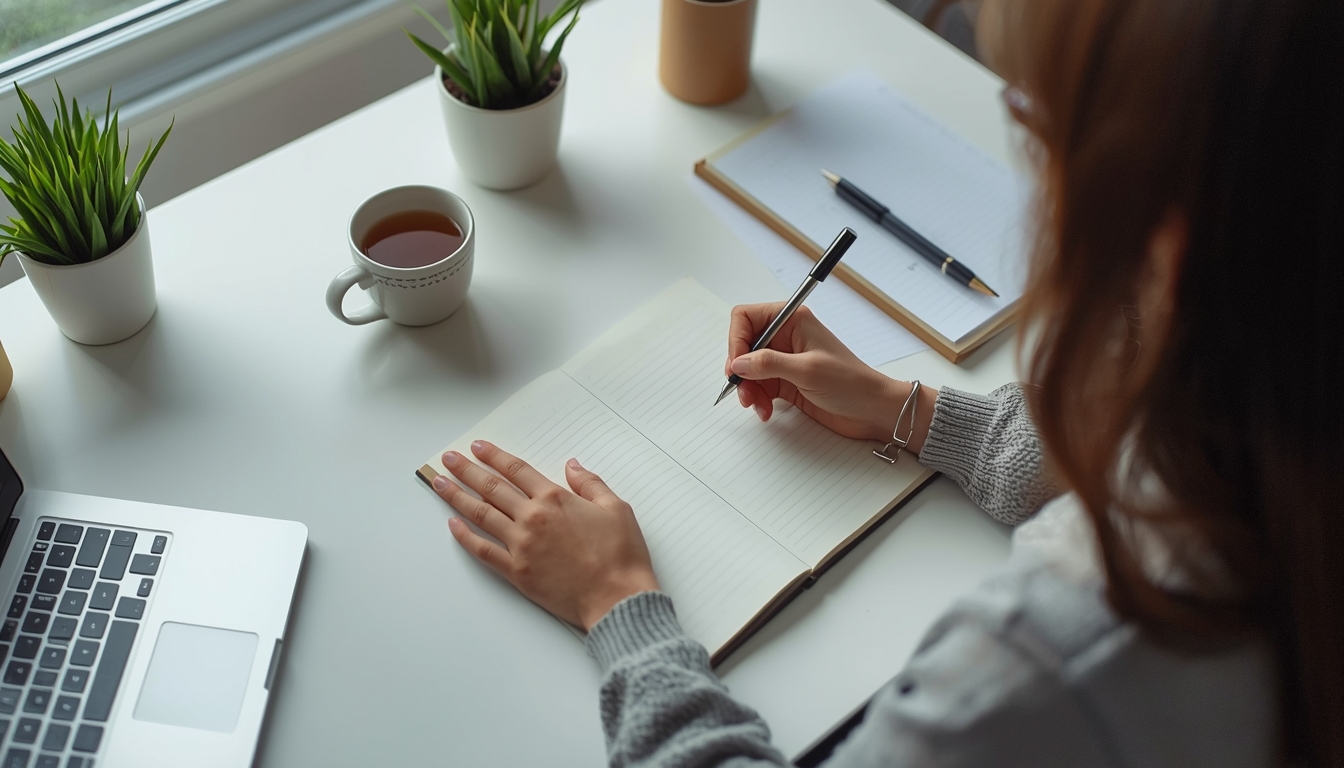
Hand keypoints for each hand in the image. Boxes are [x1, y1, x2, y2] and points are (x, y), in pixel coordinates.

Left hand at [433, 440, 658, 631]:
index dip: (495, 456)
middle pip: (492, 487)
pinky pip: (483, 551)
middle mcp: (533, 517)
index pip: (517, 470)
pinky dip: (465, 537)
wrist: (617, 598)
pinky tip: (452, 525)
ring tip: (440, 483)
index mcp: (556, 498)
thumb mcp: (616, 508)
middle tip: (449, 459)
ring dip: (457, 496)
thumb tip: (572, 465)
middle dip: (467, 470)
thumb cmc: (621, 555)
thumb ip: (590, 483)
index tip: (478, 448)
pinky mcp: (517, 572)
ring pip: (480, 514)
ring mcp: (521, 545)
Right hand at [726, 303, 936, 452]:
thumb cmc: (851, 382)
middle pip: (744, 346)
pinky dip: (758, 400)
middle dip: (740, 370)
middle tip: (742, 390)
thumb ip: (768, 364)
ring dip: (748, 389)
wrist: (872, 409)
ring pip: (749, 370)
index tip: (736, 365)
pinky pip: (759, 387)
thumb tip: (739, 363)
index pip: (746, 318)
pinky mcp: (786, 382)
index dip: (736, 340)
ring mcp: (785, 361)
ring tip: (756, 405)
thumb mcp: (806, 370)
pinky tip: (766, 410)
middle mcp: (786, 337)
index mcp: (792, 321)